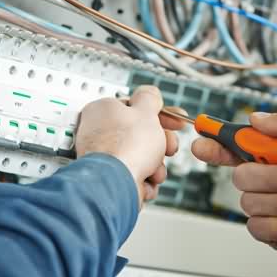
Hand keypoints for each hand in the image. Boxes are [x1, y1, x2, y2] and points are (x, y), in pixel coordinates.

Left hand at [76, 86, 185, 205]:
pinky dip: (145, 180)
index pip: (137, 108)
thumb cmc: (125, 147)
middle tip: (169, 147)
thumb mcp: (145, 112)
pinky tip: (146, 181)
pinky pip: (135, 175)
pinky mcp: (110, 179)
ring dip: (156, 165)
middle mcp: (99, 133)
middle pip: (141, 135)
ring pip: (141, 158)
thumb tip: (150, 92)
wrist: (115, 185)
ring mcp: (104, 158)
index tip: (176, 122)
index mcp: (104, 111)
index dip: (161, 115)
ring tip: (155, 170)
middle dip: (161, 144)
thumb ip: (150, 98)